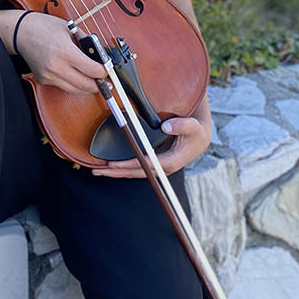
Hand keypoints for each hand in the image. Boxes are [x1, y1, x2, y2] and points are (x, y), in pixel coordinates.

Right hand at [15, 11, 108, 95]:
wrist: (20, 32)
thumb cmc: (44, 26)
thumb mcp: (70, 29)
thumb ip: (86, 42)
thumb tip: (100, 56)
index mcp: (65, 51)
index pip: (92, 70)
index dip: (104, 72)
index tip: (109, 71)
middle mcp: (57, 66)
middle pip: (85, 85)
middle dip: (99, 85)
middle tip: (107, 83)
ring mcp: (49, 75)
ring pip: (75, 90)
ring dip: (87, 88)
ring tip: (96, 83)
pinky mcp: (43, 80)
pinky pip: (64, 86)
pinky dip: (73, 84)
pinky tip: (78, 77)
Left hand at [90, 115, 212, 177]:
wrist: (201, 137)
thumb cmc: (196, 131)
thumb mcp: (193, 126)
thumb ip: (182, 125)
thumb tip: (166, 126)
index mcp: (171, 161)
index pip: (146, 165)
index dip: (129, 164)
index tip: (114, 164)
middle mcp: (163, 168)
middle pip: (137, 172)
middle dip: (117, 172)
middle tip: (98, 170)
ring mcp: (159, 168)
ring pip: (135, 172)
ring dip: (117, 172)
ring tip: (98, 171)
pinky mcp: (155, 164)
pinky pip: (137, 168)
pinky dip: (123, 168)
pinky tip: (112, 167)